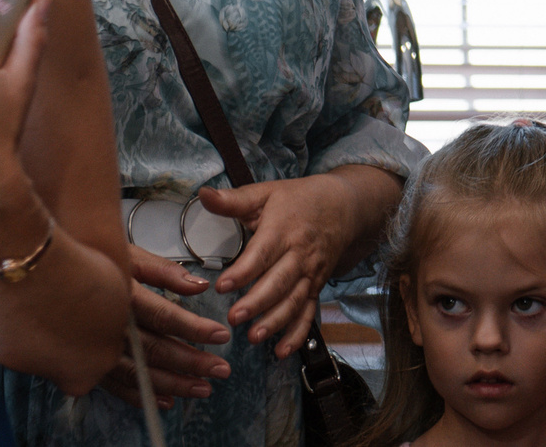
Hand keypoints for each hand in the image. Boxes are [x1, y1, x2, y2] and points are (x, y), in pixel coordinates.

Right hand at [99, 245, 233, 409]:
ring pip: (138, 373)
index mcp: (122, 296)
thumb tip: (199, 285)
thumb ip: (164, 271)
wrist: (40, 273)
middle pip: (155, 350)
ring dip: (172, 384)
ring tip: (202, 389)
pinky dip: (140, 395)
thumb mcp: (127, 254)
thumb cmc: (88, 258)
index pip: (165, 317)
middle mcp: (108, 326)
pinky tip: (165, 401)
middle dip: (192, 362)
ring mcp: (93, 349)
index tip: (222, 335)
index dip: (195, 328)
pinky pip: (115, 385)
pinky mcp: (83, 365)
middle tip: (221, 369)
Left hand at [203, 173, 368, 357]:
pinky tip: (282, 352)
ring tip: (254, 337)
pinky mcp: (316, 287)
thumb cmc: (297, 200)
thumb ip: (233, 200)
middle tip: (235, 318)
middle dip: (258, 302)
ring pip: (294, 301)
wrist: (343, 207)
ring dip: (275, 321)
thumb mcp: (265, 194)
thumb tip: (202, 195)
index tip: (223, 286)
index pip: (262, 253)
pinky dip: (298, 334)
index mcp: (282, 230)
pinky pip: (309, 313)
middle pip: (279, 281)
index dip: (244, 271)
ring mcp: (310, 273)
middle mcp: (298, 255)